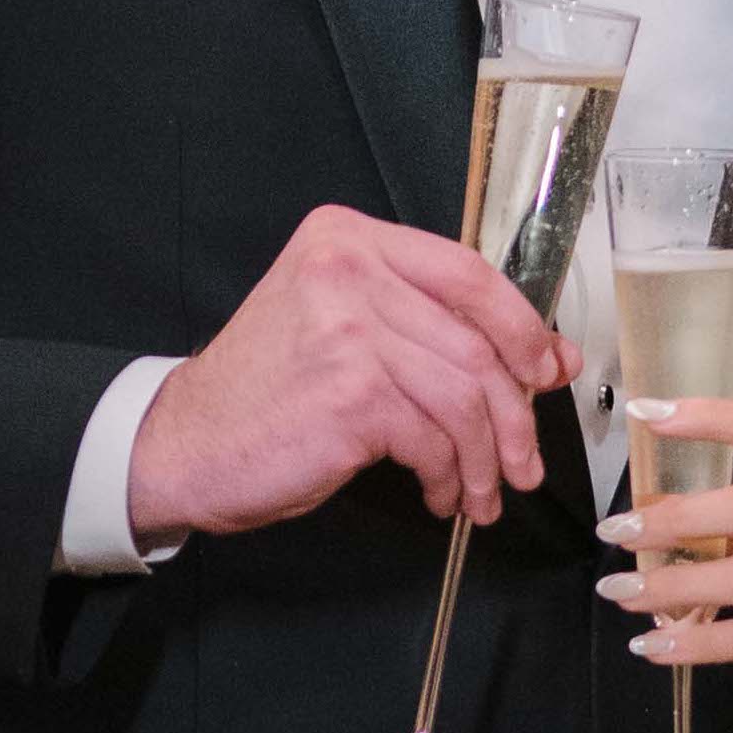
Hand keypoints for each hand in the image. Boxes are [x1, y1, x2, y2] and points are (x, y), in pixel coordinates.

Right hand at [123, 209, 569, 546]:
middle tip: (522, 462)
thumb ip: (430, 329)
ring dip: (483, 458)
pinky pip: (434, 437)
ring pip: (464, 395)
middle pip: (475, 341)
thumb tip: (544, 358)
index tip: (546, 371)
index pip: (468, 274)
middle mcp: (347, 269)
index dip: (522, 329)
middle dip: (513, 414)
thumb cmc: (266, 394)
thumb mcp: (345, 332)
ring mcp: (349, 328)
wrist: (186, 444)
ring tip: (478, 493)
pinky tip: (437, 492)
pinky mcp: (352, 392)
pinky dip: (447, 475)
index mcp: (347, 239)